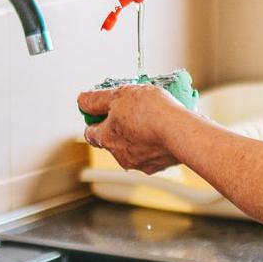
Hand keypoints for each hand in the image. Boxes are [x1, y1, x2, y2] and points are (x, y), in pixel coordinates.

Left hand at [78, 85, 195, 173]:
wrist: (181, 132)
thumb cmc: (150, 112)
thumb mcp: (119, 95)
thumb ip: (97, 99)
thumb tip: (82, 101)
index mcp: (106, 138)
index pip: (90, 132)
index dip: (95, 119)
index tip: (104, 109)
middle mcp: (119, 155)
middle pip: (112, 140)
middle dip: (120, 126)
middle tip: (133, 110)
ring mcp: (138, 163)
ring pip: (132, 148)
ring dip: (138, 136)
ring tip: (153, 119)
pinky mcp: (157, 166)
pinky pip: (152, 153)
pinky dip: (155, 144)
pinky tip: (164, 131)